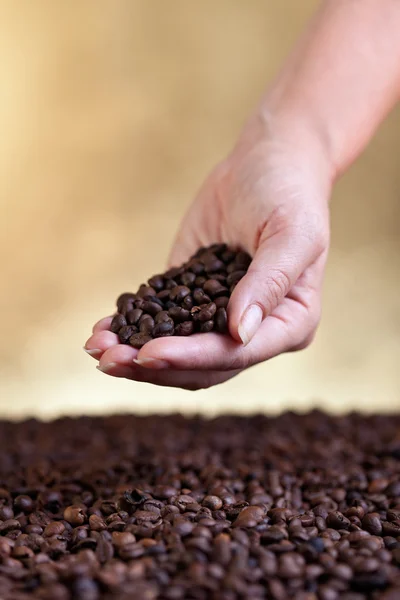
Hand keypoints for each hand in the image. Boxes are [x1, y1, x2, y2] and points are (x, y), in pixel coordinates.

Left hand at [84, 113, 331, 388]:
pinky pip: (164, 323)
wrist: (265, 163)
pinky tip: (104, 330)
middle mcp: (256, 330)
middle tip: (109, 359)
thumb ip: (270, 282)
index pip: (238, 353)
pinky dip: (134, 330)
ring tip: (97, 347)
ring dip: (137, 356)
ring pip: (180, 353)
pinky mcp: (193, 298)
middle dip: (155, 366)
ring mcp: (221, 317)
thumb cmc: (288, 194)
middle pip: (203, 365)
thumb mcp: (292, 233)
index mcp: (290, 323)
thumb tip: (240, 332)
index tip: (150, 354)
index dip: (193, 357)